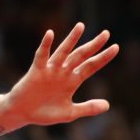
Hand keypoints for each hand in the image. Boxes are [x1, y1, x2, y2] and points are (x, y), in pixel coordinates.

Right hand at [2, 24, 119, 129]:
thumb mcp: (71, 112)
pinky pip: (41, 56)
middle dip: (94, 45)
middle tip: (107, 33)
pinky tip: (50, 34)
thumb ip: (88, 108)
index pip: (91, 66)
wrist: (23, 114)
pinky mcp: (36, 71)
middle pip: (81, 55)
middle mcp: (64, 72)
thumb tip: (108, 105)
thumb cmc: (45, 112)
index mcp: (73, 81)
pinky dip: (45, 45)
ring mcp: (50, 70)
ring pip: (64, 52)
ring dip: (72, 39)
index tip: (116, 47)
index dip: (103, 57)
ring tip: (81, 26)